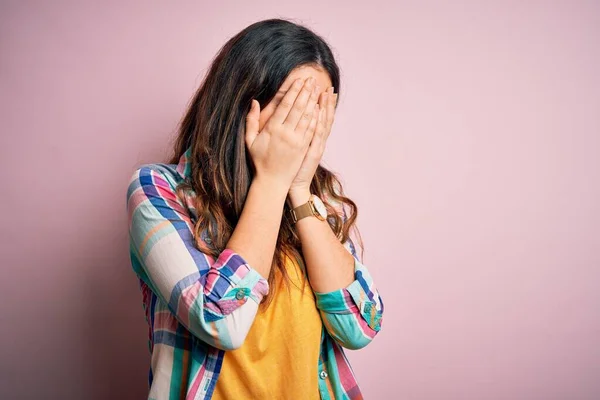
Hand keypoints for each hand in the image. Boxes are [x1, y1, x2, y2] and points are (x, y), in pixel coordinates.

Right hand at [245, 77, 320, 191]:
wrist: (272, 181)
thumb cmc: (259, 160)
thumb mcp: (250, 140)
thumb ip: (251, 120)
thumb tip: (254, 102)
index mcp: (272, 129)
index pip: (285, 105)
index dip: (293, 91)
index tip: (299, 81)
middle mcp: (285, 133)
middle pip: (298, 108)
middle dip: (305, 92)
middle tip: (311, 80)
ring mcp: (296, 141)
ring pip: (307, 117)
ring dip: (313, 101)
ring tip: (317, 89)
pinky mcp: (304, 147)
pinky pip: (311, 129)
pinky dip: (316, 117)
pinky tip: (319, 107)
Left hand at [289, 86, 337, 199]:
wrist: (294, 185)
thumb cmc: (292, 167)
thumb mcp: (297, 149)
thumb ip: (298, 133)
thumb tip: (298, 120)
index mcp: (312, 138)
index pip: (319, 117)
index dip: (323, 104)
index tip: (324, 90)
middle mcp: (317, 140)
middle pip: (324, 117)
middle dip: (325, 102)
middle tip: (328, 86)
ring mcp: (315, 145)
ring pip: (322, 123)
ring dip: (324, 107)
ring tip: (326, 93)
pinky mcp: (311, 151)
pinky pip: (315, 134)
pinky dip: (317, 122)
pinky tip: (318, 110)